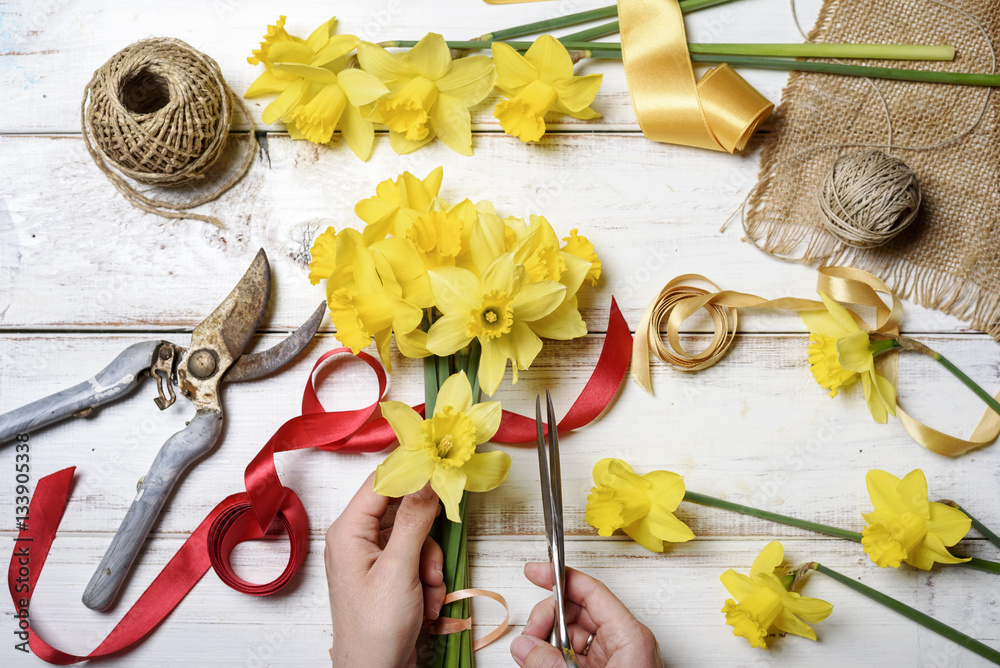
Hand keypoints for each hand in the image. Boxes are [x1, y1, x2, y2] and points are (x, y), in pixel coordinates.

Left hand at [325, 473, 444, 667]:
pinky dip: (427, 577)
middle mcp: (356, 539)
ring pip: (414, 536)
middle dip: (426, 535)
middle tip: (434, 557)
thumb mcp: (399, 570)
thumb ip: (413, 520)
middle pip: (402, 510)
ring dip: (430, 562)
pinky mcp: (385, 574)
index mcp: (347, 531)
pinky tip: (427, 601)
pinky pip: (414, 558)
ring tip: (430, 589)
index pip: (380, 482)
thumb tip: (426, 479)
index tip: (441, 466)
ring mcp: (370, 558)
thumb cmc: (376, 628)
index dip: (411, 472)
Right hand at [511, 562, 662, 667]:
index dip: (560, 577)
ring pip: (571, 635)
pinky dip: (555, 658)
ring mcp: (614, 661)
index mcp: (630, 636)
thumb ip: (551, 662)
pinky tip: (545, 665)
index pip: (591, 591)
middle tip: (530, 640)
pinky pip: (574, 656)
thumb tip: (523, 646)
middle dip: (548, 620)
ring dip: (548, 643)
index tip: (535, 571)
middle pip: (577, 612)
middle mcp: (624, 644)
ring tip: (536, 660)